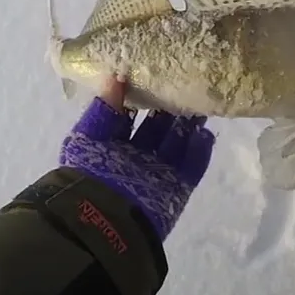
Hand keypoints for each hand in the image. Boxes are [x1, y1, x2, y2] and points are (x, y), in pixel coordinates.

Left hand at [59, 76, 214, 240]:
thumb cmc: (91, 173)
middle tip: (184, 86)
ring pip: (177, 145)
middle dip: (170, 110)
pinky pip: (192, 168)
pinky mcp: (176, 189)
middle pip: (158, 129)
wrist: (104, 220)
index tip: (154, 77)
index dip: (141, 99)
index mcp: (111, 145)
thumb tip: (115, 74)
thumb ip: (104, 107)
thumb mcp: (87, 136)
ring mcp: (157, 174)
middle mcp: (135, 158)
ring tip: (201, 104)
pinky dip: (200, 151)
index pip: (129, 118)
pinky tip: (206, 133)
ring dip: (189, 126)